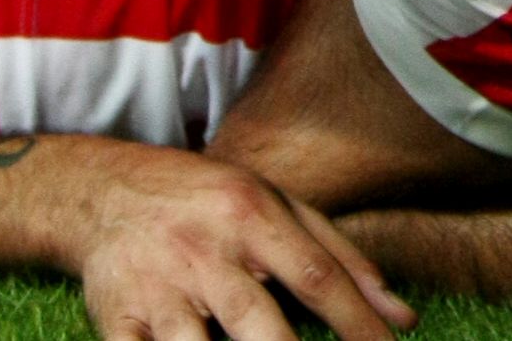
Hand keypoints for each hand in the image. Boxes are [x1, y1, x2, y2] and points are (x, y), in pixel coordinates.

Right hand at [74, 147, 410, 340]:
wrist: (108, 190)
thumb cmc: (213, 204)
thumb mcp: (280, 207)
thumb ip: (343, 259)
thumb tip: (403, 318)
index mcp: (252, 217)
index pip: (316, 276)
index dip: (356, 322)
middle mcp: (206, 252)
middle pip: (256, 322)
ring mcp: (158, 287)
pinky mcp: (117, 316)